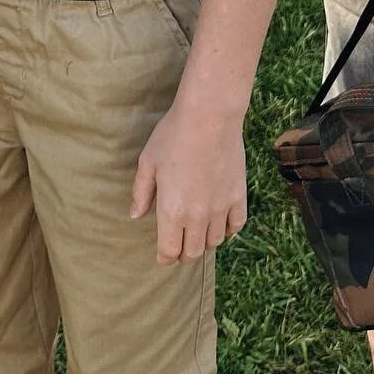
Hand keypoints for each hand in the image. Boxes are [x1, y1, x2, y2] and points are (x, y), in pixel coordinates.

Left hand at [130, 102, 246, 264]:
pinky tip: (220, 221)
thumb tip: (135, 215)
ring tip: (197, 232)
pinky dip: (227, 230)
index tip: (163, 254)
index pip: (169, 251)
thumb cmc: (173, 136)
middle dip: (182, 253)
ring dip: (203, 241)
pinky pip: (236, 226)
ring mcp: (220, 208)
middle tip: (178, 244)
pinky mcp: (238, 196)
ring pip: (214, 242)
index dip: (164, 256)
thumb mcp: (148, 162)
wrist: (209, 117)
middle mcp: (197, 217)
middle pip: (192, 252)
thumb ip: (141, 193)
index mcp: (171, 211)